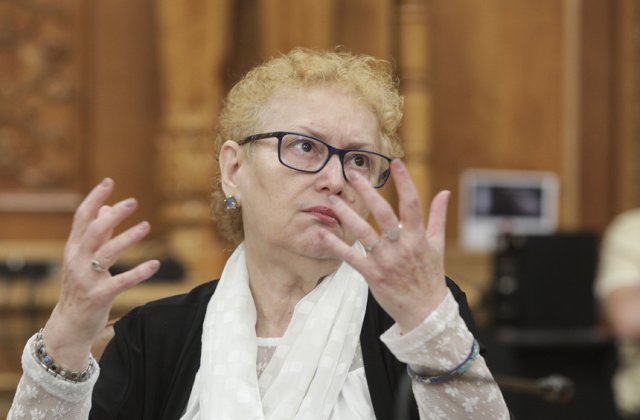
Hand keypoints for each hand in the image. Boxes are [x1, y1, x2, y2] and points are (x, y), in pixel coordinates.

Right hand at [43, 178, 159, 368]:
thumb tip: (108, 206)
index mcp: (73, 248)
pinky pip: (121, 281)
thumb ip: (97, 234)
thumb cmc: (80, 288)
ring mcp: (86, 279)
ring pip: (107, 253)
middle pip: (93, 231)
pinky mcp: (99, 296)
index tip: (109, 181)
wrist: (69, 326)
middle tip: (133, 202)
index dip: (94, 198)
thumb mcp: (83, 258)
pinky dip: (139, 272)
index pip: (81, 218)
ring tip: (147, 226)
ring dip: (127, 238)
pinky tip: (155, 264)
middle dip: (112, 215)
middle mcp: (77, 260)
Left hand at [323, 159, 449, 332]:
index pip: (413, 204)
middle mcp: (402, 246)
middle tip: (353, 174)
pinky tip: (322, 234)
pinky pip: (351, 257)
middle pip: (384, 213)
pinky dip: (336, 246)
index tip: (395, 163)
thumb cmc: (430, 276)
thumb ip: (438, 217)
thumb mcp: (437, 245)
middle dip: (368, 192)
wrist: (425, 312)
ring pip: (364, 232)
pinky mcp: (372, 274)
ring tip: (332, 200)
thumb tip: (444, 192)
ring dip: (347, 214)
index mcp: (418, 237)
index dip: (405, 182)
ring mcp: (386, 260)